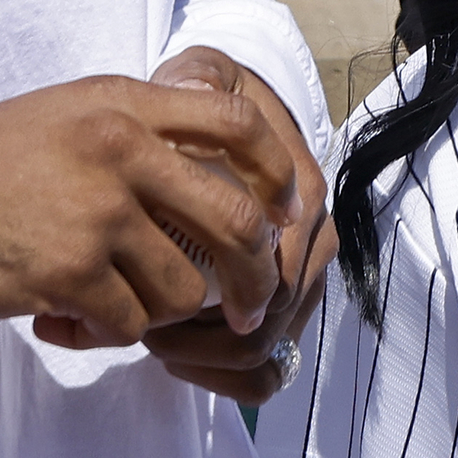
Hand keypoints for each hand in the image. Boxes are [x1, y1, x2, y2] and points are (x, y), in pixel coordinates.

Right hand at [0, 70, 300, 348]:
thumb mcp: (76, 113)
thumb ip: (147, 124)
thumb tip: (228, 155)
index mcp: (125, 104)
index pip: (236, 122)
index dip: (276, 172)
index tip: (284, 210)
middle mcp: (120, 151)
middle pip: (234, 221)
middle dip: (255, 276)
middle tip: (251, 305)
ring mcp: (97, 213)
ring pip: (184, 288)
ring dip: (162, 310)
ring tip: (118, 302)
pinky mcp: (70, 273)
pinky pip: (131, 325)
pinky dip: (111, 335)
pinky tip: (73, 322)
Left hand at [135, 49, 334, 400]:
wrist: (227, 109)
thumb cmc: (206, 101)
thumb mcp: (198, 77)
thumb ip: (196, 81)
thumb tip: (190, 92)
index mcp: (301, 193)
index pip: (274, 273)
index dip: (213, 303)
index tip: (153, 300)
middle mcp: (313, 239)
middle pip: (271, 322)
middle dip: (203, 340)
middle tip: (143, 331)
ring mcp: (304, 276)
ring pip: (269, 354)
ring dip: (208, 360)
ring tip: (151, 342)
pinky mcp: (287, 305)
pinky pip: (268, 370)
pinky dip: (222, 380)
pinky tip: (176, 360)